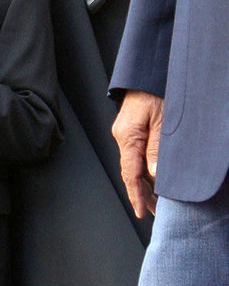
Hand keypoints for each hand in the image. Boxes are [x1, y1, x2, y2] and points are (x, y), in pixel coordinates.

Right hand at [112, 90, 163, 217]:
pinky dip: (143, 170)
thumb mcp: (162, 119)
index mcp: (128, 136)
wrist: (145, 73)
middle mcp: (123, 136)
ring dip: (144, 184)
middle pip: (130, 173)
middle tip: (154, 212)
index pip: (131, 173)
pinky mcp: (130, 130)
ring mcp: (125, 133)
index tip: (141, 212)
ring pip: (132, 165)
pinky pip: (135, 155)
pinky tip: (152, 179)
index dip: (137, 194)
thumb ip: (157, 148)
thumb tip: (154, 174)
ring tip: (155, 201)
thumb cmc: (155, 91)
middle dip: (141, 194)